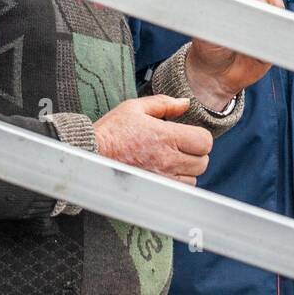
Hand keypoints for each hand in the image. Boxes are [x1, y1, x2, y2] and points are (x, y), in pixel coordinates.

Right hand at [94, 95, 213, 184]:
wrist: (88, 155)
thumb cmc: (110, 132)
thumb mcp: (134, 108)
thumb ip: (164, 103)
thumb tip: (186, 103)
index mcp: (167, 136)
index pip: (205, 142)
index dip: (199, 138)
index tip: (189, 136)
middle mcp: (168, 160)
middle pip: (202, 162)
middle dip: (195, 154)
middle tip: (181, 148)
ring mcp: (162, 178)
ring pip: (193, 179)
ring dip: (187, 170)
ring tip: (171, 161)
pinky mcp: (154, 190)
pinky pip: (178, 191)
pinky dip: (177, 183)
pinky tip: (165, 173)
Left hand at [184, 0, 293, 108]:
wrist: (213, 74)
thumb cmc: (207, 47)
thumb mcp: (208, 29)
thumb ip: (226, 18)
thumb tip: (252, 11)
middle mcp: (255, 9)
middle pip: (273, 0)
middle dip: (269, 9)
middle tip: (254, 24)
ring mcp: (266, 27)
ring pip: (279, 20)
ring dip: (269, 30)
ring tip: (247, 44)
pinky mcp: (273, 46)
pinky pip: (282, 41)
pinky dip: (274, 45)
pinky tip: (258, 53)